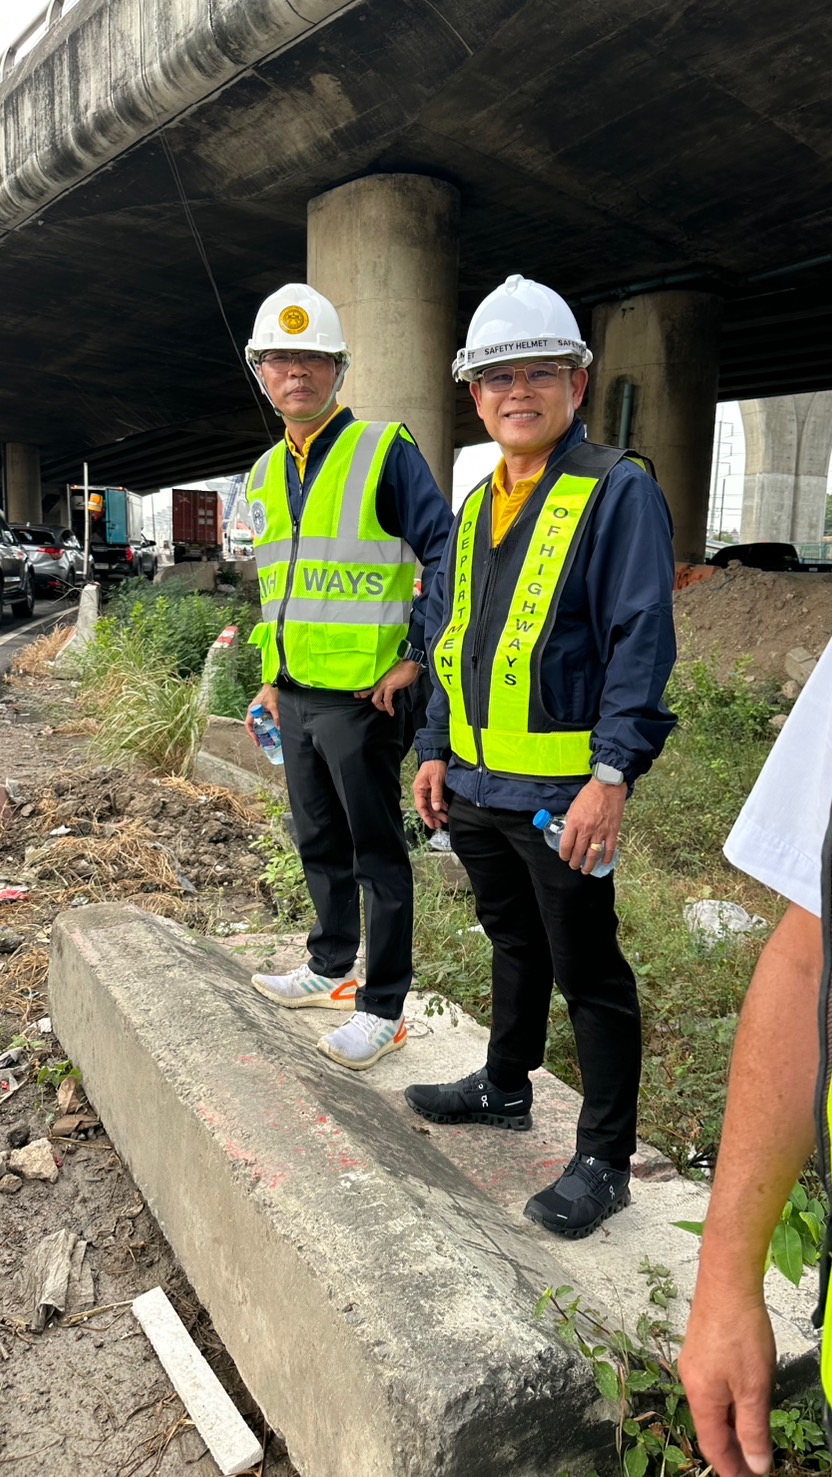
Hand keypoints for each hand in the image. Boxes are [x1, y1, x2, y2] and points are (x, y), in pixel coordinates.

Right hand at [245, 684, 279, 744]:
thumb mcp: (274, 706)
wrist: (273, 684)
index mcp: (252, 710)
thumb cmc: (271, 693)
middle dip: (256, 735)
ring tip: (266, 739)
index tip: (256, 740)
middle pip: (252, 726)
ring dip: (260, 731)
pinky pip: (261, 719)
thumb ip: (276, 717)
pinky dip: (265, 725)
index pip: (248, 725)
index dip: (251, 734)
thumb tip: (278, 728)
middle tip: (261, 743)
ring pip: (257, 723)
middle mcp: (253, 711)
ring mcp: (257, 710)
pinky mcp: (261, 709)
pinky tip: (271, 730)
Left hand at [355, 659, 421, 716]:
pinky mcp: (390, 686)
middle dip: (371, 702)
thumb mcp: (392, 679)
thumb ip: (388, 685)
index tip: (361, 699)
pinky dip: (388, 707)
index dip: (361, 693)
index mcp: (379, 680)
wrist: (409, 666)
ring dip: (380, 707)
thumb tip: (388, 691)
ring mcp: (383, 684)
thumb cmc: (403, 671)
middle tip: (381, 708)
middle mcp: (379, 682)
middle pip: (366, 693)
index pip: (366, 687)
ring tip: (386, 710)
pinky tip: (391, 712)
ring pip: (375, 699)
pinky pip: (386, 700)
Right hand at [414, 761, 448, 828]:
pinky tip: (446, 810)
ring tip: (445, 819)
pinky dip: (441, 806)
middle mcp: (422, 792)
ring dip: (438, 813)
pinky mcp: (433, 789)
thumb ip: (436, 795)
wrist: (438, 756)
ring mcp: (427, 791)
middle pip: (426, 808)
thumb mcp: (436, 780)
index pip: (421, 807)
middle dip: (433, 817)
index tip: (432, 824)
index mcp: (419, 790)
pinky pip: (436, 800)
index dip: (426, 817)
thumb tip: (436, 808)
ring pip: (432, 806)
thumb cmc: (435, 765)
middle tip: (440, 825)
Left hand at [559, 776, 625, 872]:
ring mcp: (600, 832)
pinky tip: (604, 863)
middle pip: (578, 853)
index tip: (564, 857)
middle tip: (574, 866)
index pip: (566, 845)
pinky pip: (609, 849)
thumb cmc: (590, 794)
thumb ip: (571, 820)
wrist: (608, 786)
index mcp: (574, 822)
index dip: (564, 855)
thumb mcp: (574, 806)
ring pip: (593, 855)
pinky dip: (606, 858)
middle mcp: (586, 830)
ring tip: (586, 870)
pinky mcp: (612, 831)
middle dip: (574, 863)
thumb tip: (570, 832)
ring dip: (589, 865)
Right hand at [679, 1290, 774, 1476]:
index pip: (713, 1446)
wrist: (727, 1282)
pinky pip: (714, 1386)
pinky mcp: (702, 1348)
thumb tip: (756, 1465)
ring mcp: (695, 1363)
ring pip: (713, 1406)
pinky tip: (744, 1400)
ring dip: (731, 1426)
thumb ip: (754, 1429)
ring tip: (752, 1439)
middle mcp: (692, 1381)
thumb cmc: (739, 1330)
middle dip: (731, 1450)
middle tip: (753, 1466)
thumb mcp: (754, 1388)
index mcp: (701, 1397)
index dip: (731, 1469)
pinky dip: (729, 1403)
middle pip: (710, 1426)